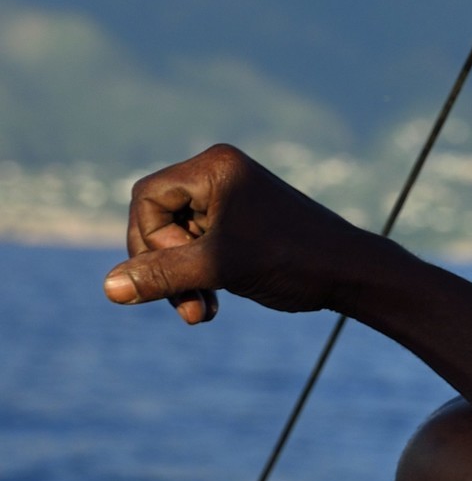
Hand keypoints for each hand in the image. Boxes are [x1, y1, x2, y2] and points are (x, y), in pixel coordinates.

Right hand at [103, 144, 366, 325]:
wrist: (353, 275)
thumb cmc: (293, 262)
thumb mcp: (220, 268)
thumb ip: (162, 276)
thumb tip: (109, 289)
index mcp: (214, 167)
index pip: (147, 199)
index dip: (151, 242)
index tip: (180, 274)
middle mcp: (220, 174)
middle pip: (159, 220)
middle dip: (168, 266)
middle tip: (190, 306)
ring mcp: (233, 199)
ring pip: (180, 239)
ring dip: (184, 279)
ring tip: (203, 312)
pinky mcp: (243, 224)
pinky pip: (202, 247)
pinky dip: (203, 276)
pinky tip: (214, 303)